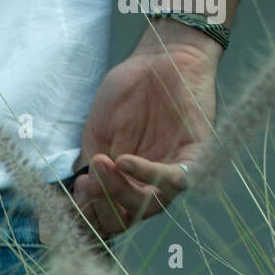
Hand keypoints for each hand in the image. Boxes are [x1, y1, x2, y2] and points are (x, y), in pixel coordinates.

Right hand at [72, 35, 218, 238]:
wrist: (158, 57)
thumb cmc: (128, 93)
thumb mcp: (99, 135)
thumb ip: (92, 168)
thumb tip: (79, 199)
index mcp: (124, 185)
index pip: (109, 217)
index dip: (91, 211)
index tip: (78, 188)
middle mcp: (148, 187)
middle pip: (127, 217)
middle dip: (103, 203)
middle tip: (88, 181)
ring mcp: (171, 175)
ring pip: (149, 205)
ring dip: (121, 190)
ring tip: (104, 165)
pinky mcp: (195, 159)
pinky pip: (174, 180)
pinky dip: (148, 175)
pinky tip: (125, 161)